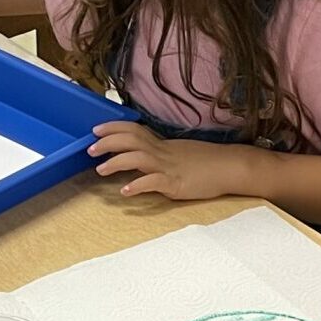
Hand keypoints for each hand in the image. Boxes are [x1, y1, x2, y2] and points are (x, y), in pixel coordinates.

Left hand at [88, 121, 243, 200]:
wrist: (231, 167)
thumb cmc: (207, 162)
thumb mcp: (179, 153)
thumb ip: (160, 154)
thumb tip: (141, 155)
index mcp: (162, 145)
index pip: (134, 130)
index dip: (113, 128)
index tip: (95, 130)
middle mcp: (162, 152)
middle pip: (131, 140)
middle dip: (108, 142)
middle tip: (89, 148)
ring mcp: (169, 167)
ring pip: (138, 158)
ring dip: (117, 162)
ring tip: (100, 169)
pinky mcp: (176, 183)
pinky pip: (154, 182)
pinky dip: (138, 185)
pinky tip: (125, 191)